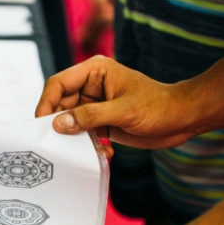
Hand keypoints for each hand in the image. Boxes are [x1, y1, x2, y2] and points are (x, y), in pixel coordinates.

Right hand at [35, 55, 195, 148]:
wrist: (182, 119)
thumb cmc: (158, 107)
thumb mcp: (123, 111)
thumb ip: (89, 117)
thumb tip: (57, 124)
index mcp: (94, 71)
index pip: (58, 84)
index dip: (46, 103)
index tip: (41, 124)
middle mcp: (90, 86)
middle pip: (59, 104)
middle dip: (58, 125)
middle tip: (59, 144)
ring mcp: (94, 105)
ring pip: (69, 122)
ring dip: (75, 139)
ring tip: (88, 149)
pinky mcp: (101, 122)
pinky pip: (82, 134)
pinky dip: (88, 146)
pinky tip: (105, 153)